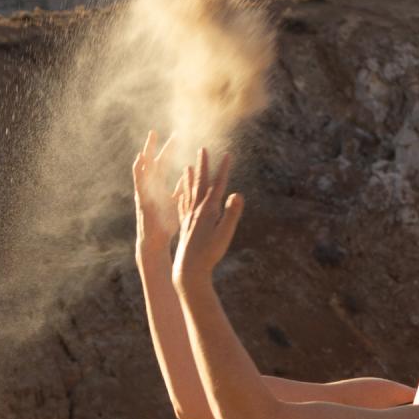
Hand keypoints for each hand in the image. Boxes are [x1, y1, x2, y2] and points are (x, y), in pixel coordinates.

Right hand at [133, 129, 179, 248]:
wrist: (155, 241)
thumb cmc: (165, 224)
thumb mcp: (175, 203)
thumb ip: (179, 189)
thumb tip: (186, 175)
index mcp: (159, 186)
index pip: (164, 163)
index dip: (169, 149)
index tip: (177, 135)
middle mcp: (150, 186)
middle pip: (152, 161)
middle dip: (156, 147)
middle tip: (157, 131)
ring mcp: (144, 191)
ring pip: (143, 168)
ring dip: (146, 152)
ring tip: (150, 138)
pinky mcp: (142, 198)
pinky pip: (139, 182)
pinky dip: (138, 170)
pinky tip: (140, 159)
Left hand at [173, 146, 243, 287]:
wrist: (188, 269)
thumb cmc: (209, 253)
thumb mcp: (225, 234)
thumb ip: (231, 213)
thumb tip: (238, 194)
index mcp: (207, 210)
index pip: (217, 184)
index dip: (223, 169)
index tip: (227, 154)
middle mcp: (196, 210)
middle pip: (200, 183)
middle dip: (203, 165)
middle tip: (202, 149)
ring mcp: (189, 217)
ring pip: (189, 193)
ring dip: (190, 179)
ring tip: (188, 167)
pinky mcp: (185, 226)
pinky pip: (182, 206)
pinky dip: (182, 196)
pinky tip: (180, 195)